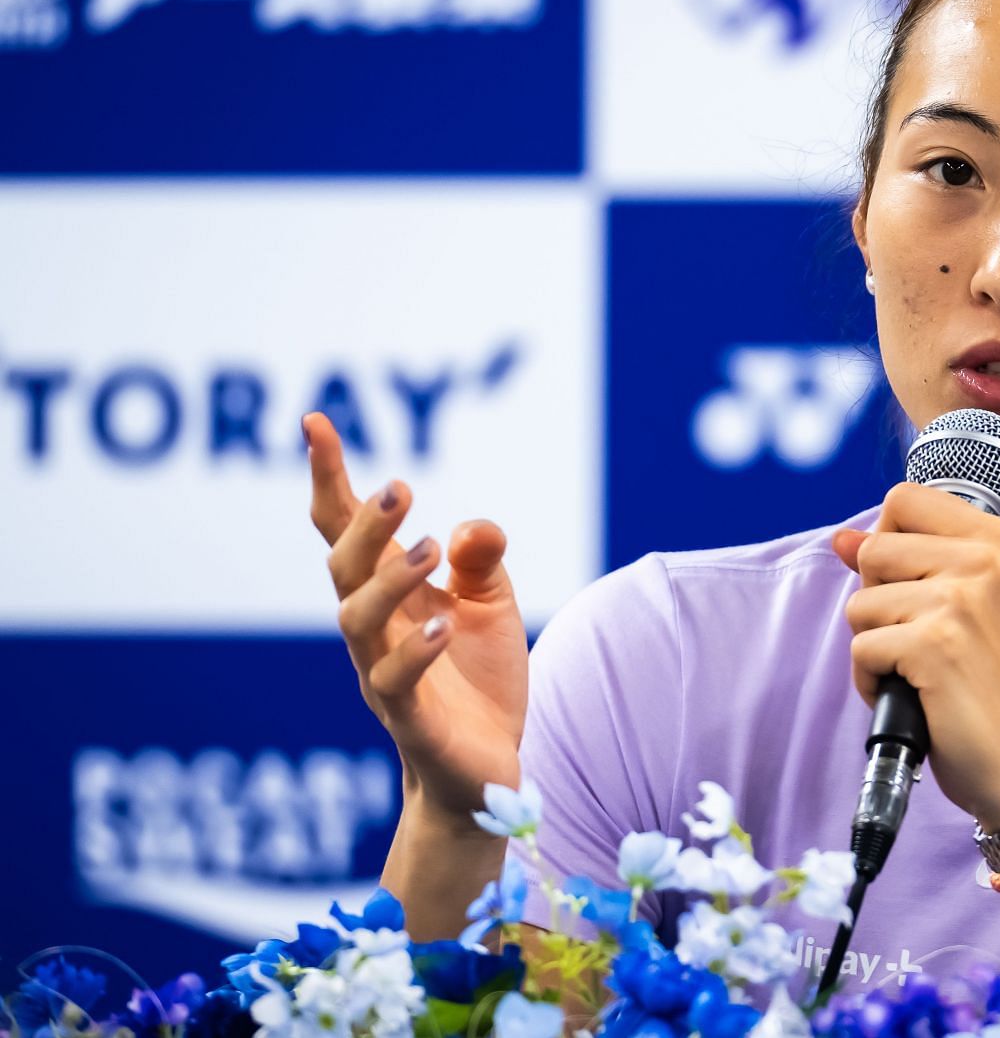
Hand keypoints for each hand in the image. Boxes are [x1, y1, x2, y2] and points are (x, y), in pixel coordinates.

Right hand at [304, 411, 527, 828]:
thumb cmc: (477, 680)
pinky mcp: (412, 721)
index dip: (329, 478)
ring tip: (428, 550)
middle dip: (363, 526)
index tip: (315, 423)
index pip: (345, 530)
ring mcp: (384, 676)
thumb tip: (470, 526)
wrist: (485, 770)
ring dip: (390, 581)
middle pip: (344, 569)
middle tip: (400, 487)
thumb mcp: (491, 605)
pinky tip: (444, 626)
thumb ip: (480, 561)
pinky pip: (398, 685)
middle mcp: (374, 632)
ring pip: (360, 623)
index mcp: (389, 595)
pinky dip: (417, 652)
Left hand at [831, 482, 999, 829]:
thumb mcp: (961, 604)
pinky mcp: (934, 644)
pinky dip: (872, 681)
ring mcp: (961, 599)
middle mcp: (986, 559)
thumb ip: (903, 560)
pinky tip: (912, 694)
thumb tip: (842, 538)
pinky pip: (860, 648)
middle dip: (878, 602)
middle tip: (924, 640)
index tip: (916, 588)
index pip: (904, 498)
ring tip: (920, 671)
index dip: (888, 544)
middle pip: (874, 549)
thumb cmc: (987, 683)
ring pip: (860, 603)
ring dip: (875, 646)